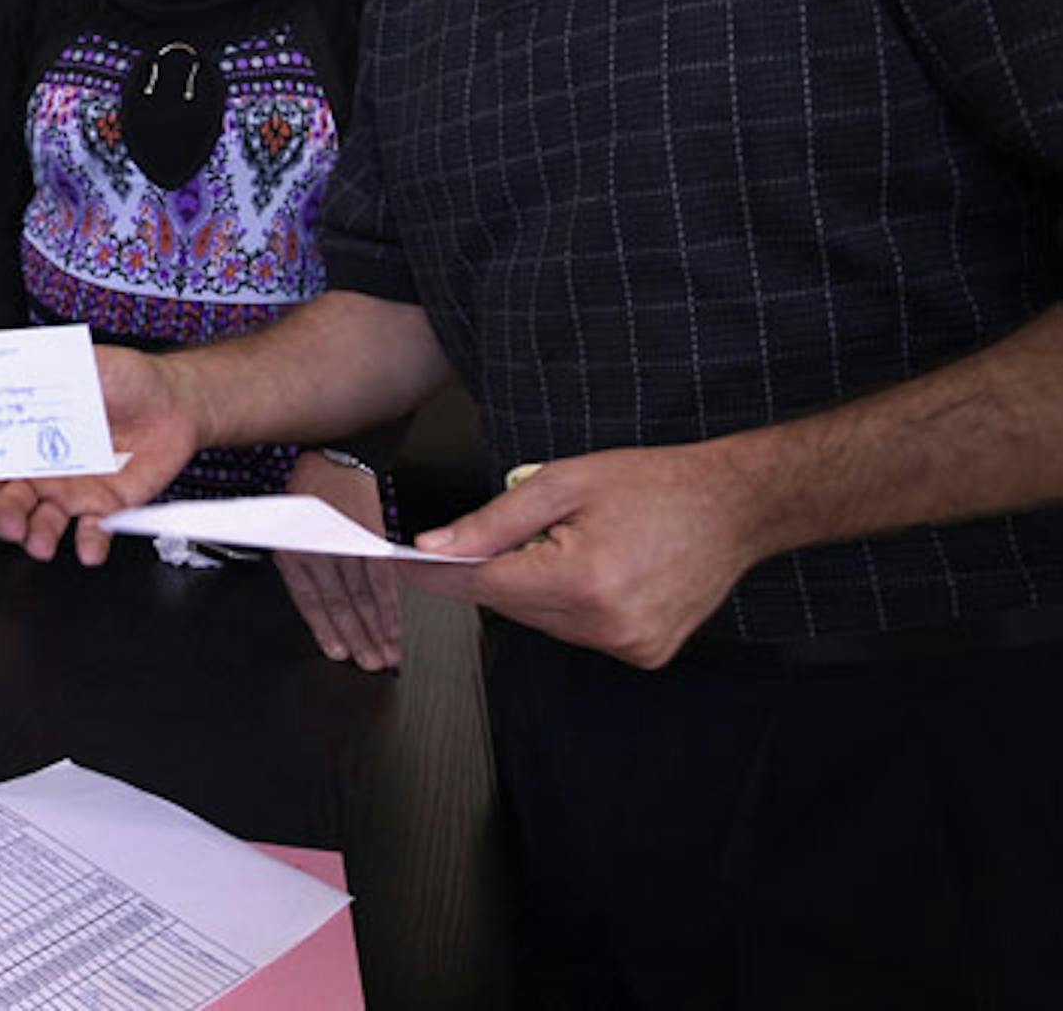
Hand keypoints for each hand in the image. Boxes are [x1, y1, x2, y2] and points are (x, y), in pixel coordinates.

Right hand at [0, 345, 200, 566]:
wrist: (174, 400)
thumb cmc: (126, 378)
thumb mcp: (83, 363)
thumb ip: (46, 368)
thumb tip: (6, 364)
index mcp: (26, 436)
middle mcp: (42, 469)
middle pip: (8, 500)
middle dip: (3, 517)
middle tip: (8, 525)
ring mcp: (71, 491)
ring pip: (43, 521)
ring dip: (38, 536)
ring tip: (41, 544)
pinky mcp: (104, 507)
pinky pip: (93, 532)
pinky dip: (90, 543)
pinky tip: (88, 550)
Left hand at [275, 451, 399, 670]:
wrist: (333, 460)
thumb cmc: (305, 496)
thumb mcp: (284, 531)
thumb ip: (297, 567)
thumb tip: (313, 606)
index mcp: (294, 550)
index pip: (311, 599)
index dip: (325, 630)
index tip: (338, 653)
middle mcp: (322, 549)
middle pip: (341, 603)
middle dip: (357, 638)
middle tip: (370, 665)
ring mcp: (349, 543)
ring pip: (364, 595)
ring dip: (377, 629)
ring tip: (386, 655)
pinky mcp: (372, 537)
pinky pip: (383, 577)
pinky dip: (391, 604)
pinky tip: (395, 624)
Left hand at [400, 442, 764, 668]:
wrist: (734, 506)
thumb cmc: (656, 485)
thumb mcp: (562, 484)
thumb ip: (493, 522)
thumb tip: (436, 547)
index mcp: (582, 579)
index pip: (482, 586)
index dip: (437, 574)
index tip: (403, 565)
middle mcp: (605, 623)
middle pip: (510, 605)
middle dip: (497, 570)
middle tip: (515, 532)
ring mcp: (628, 645)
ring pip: (541, 622)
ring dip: (535, 588)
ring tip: (573, 544)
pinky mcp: (644, 654)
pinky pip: (578, 633)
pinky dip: (570, 605)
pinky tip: (598, 570)